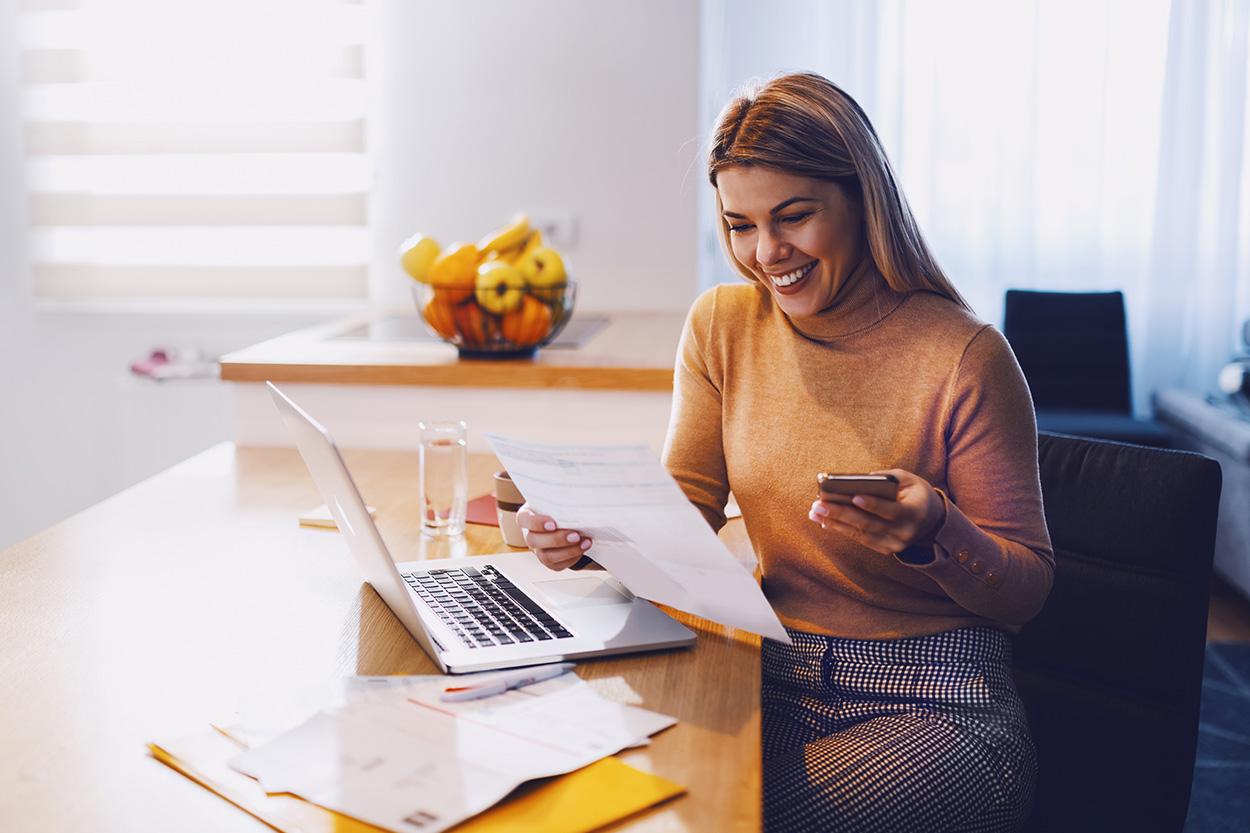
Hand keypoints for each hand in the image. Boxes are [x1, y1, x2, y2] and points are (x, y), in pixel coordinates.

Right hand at [515, 502, 593, 570]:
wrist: (563, 519)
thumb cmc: (557, 507)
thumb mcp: (555, 498)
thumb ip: (560, 497)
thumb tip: (578, 493)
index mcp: (526, 517)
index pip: (524, 520)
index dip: (536, 523)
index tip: (553, 523)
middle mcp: (530, 535)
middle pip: (534, 541)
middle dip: (557, 539)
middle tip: (575, 535)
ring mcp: (538, 550)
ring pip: (546, 557)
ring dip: (568, 551)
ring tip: (585, 542)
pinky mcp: (550, 562)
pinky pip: (558, 565)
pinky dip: (573, 558)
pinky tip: (583, 547)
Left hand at [808, 469, 945, 555]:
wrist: (933, 521)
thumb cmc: (916, 493)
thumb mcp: (909, 479)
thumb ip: (888, 478)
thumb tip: (859, 481)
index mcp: (916, 512)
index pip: (892, 510)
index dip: (873, 504)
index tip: (853, 496)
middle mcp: (906, 532)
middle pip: (870, 524)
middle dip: (842, 513)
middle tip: (819, 504)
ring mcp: (895, 544)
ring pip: (861, 534)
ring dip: (835, 523)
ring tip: (815, 512)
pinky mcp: (886, 549)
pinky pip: (861, 540)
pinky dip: (842, 530)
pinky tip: (825, 521)